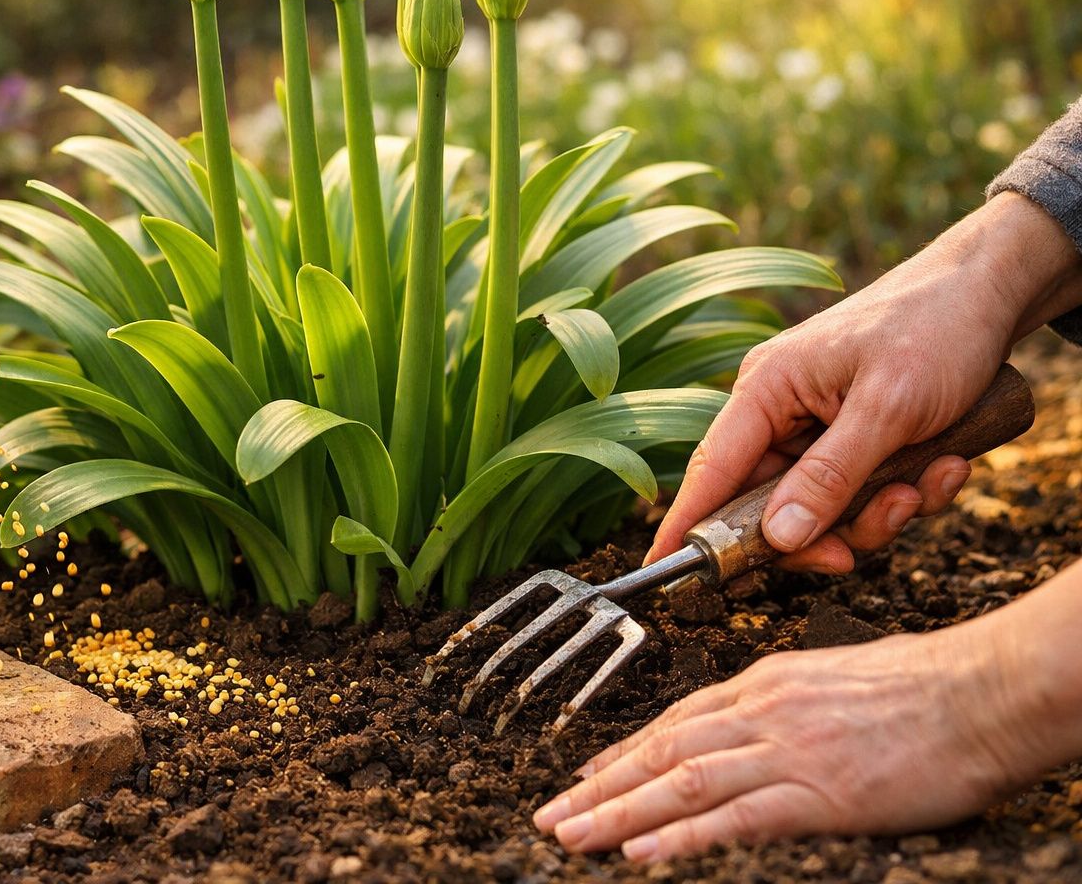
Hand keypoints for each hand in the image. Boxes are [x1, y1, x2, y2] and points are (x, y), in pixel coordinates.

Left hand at [533, 561, 1081, 860]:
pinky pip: (733, 817)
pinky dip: (679, 836)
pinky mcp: (817, 792)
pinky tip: (641, 853)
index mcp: (766, 683)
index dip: (624, 750)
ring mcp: (785, 750)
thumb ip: (789, 704)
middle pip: (660, 750)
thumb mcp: (836, 679)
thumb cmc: (927, 686)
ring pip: (679, 782)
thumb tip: (763, 724)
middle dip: (599, 786)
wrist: (983, 690)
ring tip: (570, 836)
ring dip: (617, 813)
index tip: (587, 775)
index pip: (675, 719)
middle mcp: (761, 711)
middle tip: (551, 814)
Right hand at [647, 192, 1081, 574]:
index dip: (686, 523)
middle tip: (853, 553)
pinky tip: (946, 465)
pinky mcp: (859, 441)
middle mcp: (782, 412)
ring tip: (926, 484)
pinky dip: (908, 494)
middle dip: (822, 532)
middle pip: (770, 506)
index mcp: (767, 389)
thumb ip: (830, 476)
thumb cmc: (936, 327)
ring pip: (824, 510)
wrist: (995, 293)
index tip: (662, 570)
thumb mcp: (887, 408)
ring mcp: (820, 429)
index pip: (711, 469)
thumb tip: (776, 538)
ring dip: (877, 514)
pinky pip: (865, 496)